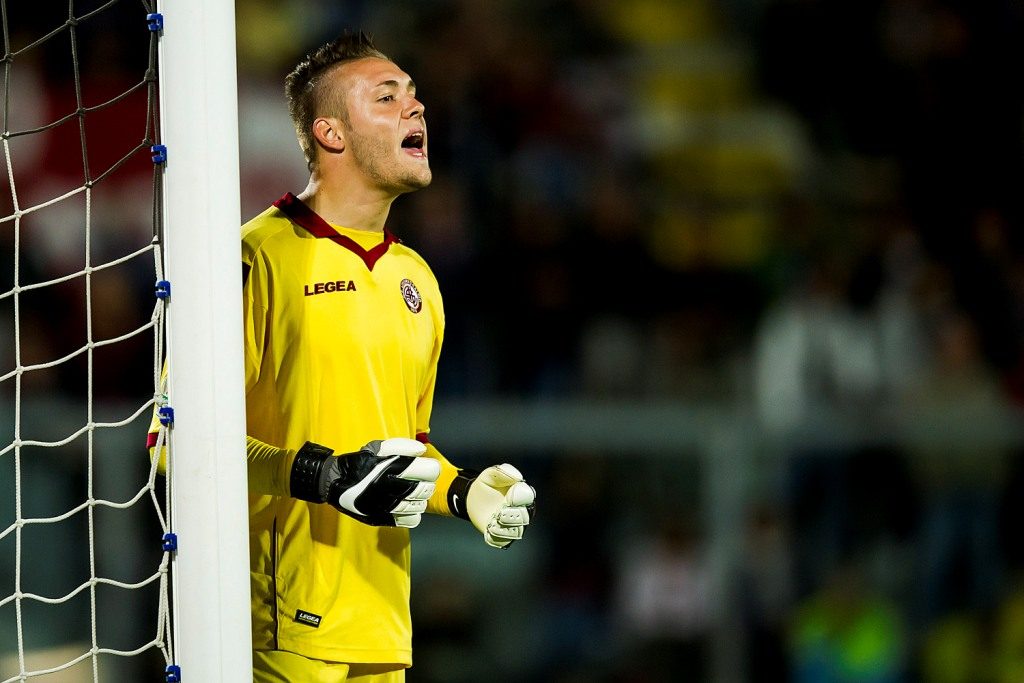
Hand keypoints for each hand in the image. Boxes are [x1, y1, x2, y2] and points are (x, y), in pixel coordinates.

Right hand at [291, 438, 439, 527]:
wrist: (333, 483)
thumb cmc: (358, 463)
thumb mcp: (376, 447)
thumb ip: (401, 445)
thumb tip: (421, 450)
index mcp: (390, 467)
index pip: (428, 471)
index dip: (431, 468)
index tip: (427, 468)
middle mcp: (388, 486)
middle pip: (425, 489)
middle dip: (427, 484)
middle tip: (421, 481)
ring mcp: (385, 505)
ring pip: (419, 506)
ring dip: (420, 499)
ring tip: (413, 494)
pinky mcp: (381, 518)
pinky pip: (410, 521)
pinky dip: (413, 515)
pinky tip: (407, 507)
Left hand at [459, 464, 535, 547]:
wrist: (473, 498)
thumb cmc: (487, 485)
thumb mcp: (491, 475)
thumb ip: (504, 472)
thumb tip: (518, 477)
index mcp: (522, 495)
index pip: (527, 497)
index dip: (520, 497)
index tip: (510, 494)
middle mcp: (521, 512)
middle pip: (524, 517)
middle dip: (513, 514)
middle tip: (501, 510)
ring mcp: (512, 526)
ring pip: (516, 531)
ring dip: (505, 525)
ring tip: (495, 517)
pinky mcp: (501, 536)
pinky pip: (503, 540)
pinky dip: (497, 535)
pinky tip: (490, 526)